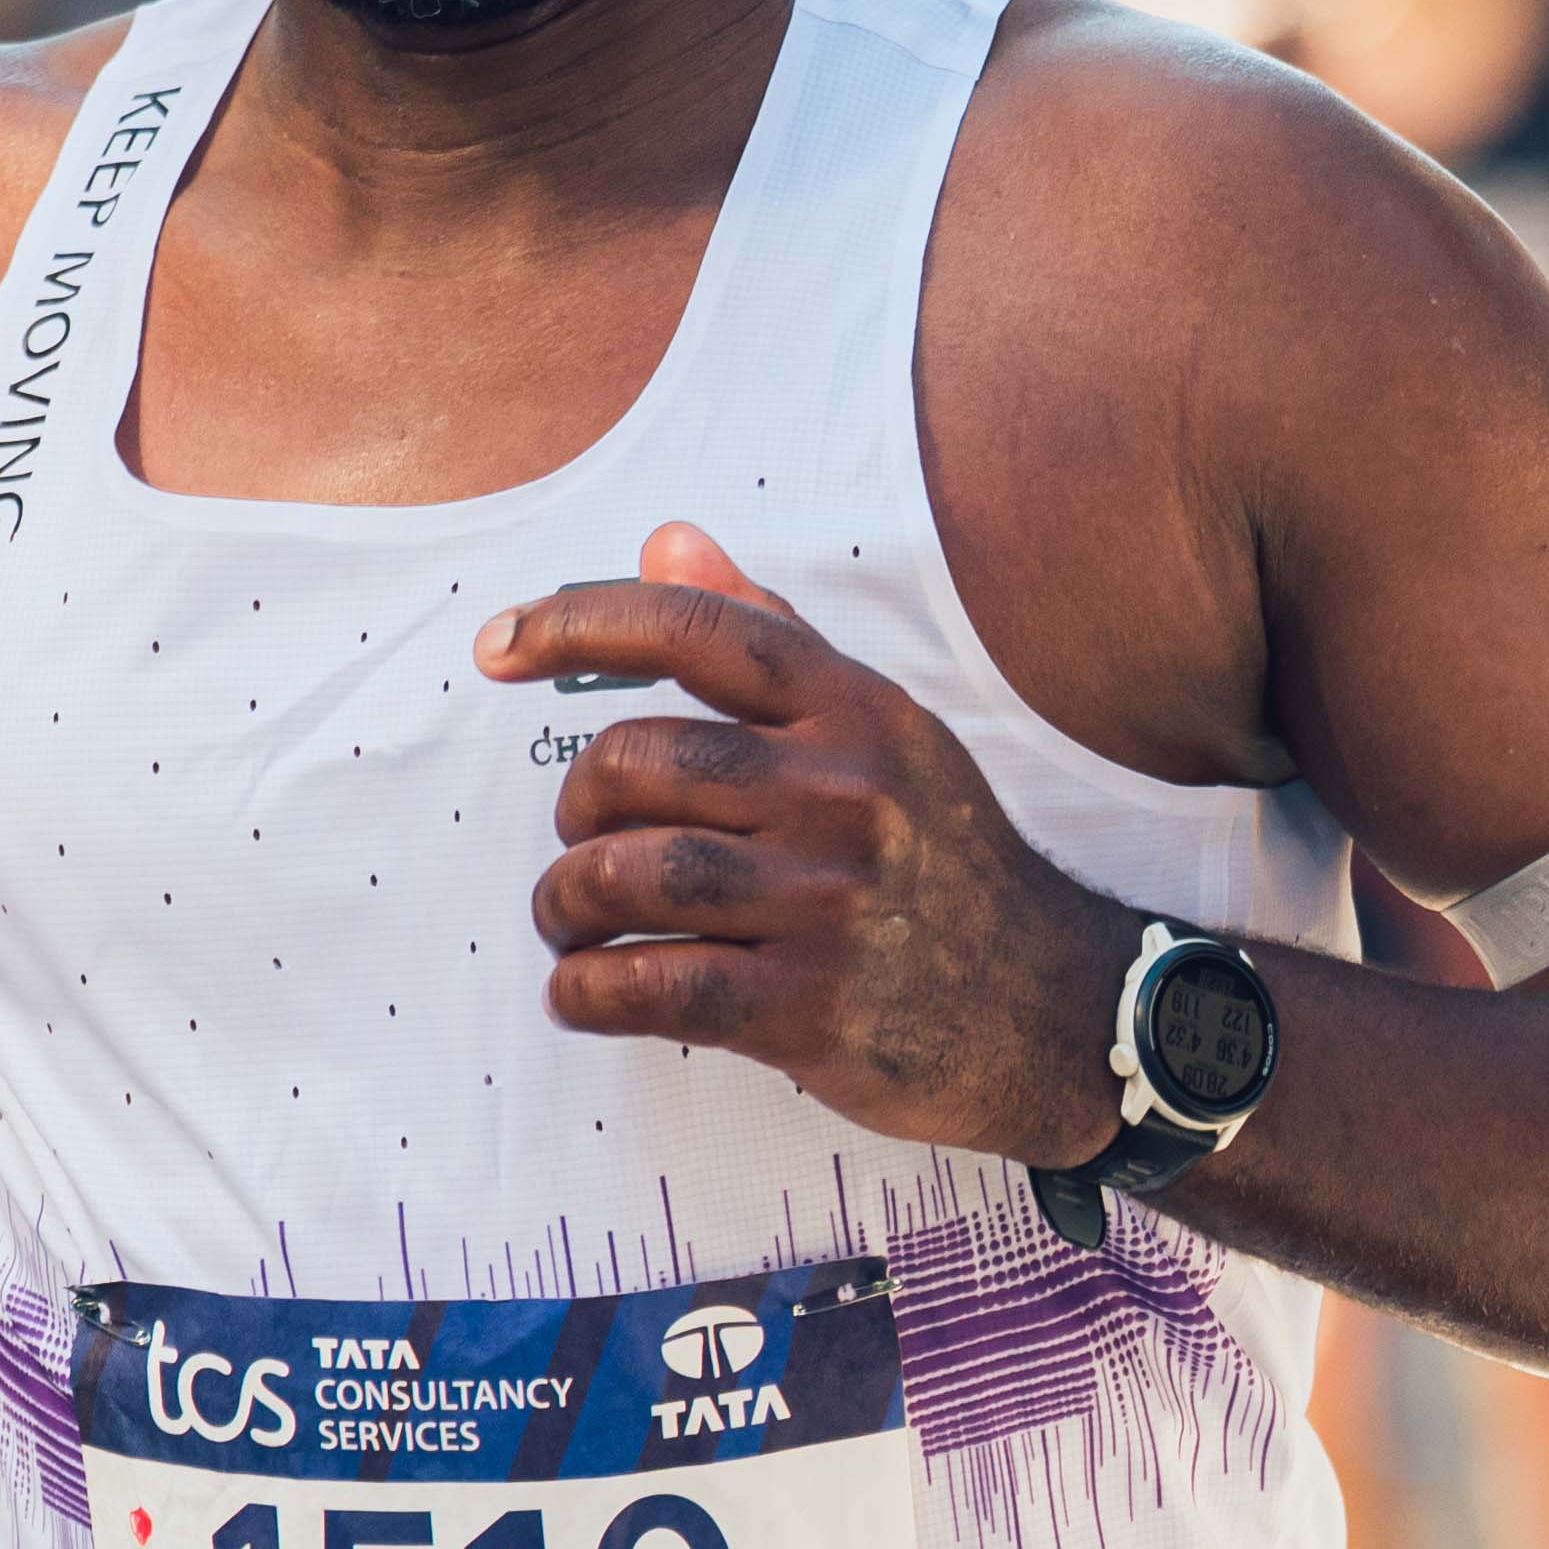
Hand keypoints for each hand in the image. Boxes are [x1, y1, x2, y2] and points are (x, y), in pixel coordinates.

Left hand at [483, 523, 1140, 1170]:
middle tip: (582, 839)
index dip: (581, 623)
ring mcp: (829, 905)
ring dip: (565, 903)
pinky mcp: (810, 1009)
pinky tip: (585, 992)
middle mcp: (846, 794)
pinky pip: (651, 988)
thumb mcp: (880, 730)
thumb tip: (666, 539)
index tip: (498, 646)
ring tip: (569, 921)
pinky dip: (588, 991)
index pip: (702, 630)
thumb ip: (771, 634)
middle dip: (576, 805)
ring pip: (630, 876)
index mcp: (858, 712)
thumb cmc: (944, 861)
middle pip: (639, 763)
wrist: (1051, 1009)